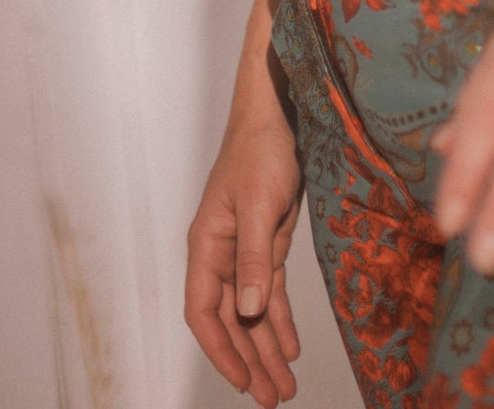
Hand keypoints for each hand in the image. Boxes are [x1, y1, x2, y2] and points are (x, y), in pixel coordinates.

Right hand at [185, 114, 303, 403]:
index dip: (221, 349)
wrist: (278, 114)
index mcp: (206, 246)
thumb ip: (253, 258)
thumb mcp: (260, 204)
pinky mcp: (268, 242)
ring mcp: (245, 250)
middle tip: (271, 398)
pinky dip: (279, 321)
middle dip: (250, 361)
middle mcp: (222, 254)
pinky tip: (289, 348)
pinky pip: (270, 292)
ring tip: (283, 387)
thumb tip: (249, 311)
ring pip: (253, 311)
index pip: (204, 312)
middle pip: (232, 320)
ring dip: (266, 348)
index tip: (241, 380)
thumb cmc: (260, 150)